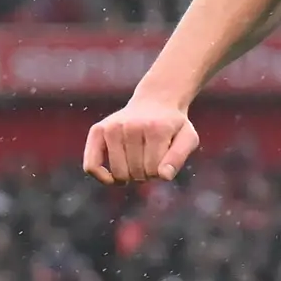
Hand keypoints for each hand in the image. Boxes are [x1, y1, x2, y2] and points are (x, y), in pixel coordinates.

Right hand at [83, 95, 200, 185]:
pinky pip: (91, 165)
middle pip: (136, 173)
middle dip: (146, 174)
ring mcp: (112, 127)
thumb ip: (179, 157)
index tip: (164, 161)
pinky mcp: (98, 130)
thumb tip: (164, 176)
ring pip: (118, 173)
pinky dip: (101, 177)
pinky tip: (112, 179)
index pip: (154, 171)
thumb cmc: (173, 126)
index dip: (160, 173)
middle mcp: (131, 126)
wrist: (156, 101)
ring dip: (129, 176)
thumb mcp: (188, 138)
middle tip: (150, 159)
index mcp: (156, 129)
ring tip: (137, 162)